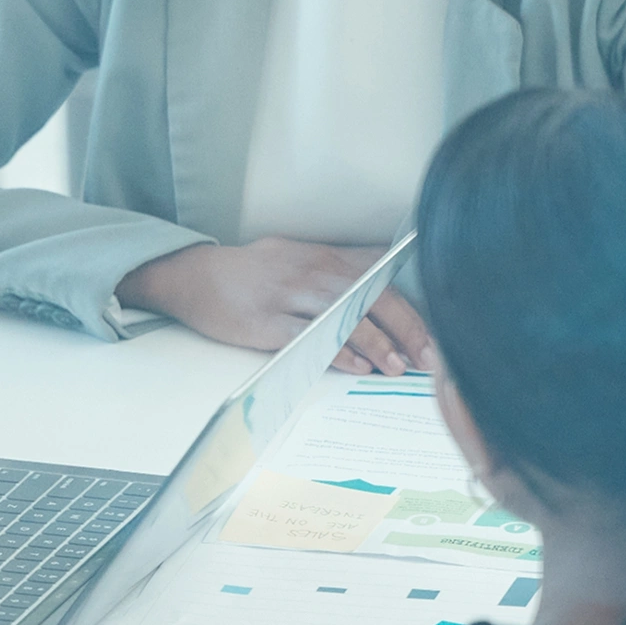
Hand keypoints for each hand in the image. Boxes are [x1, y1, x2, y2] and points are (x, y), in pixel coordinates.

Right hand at [117, 239, 432, 374]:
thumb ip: (339, 268)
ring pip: (346, 317)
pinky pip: (310, 338)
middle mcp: (311, 272)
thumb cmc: (250, 272)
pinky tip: (358, 366)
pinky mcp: (267, 322)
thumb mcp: (297, 257)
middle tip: (426, 359)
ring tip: (396, 368)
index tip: (431, 339)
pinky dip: (338, 353)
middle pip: (371, 297)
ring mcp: (288, 297)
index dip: (410, 311)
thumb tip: (383, 279)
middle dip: (405, 330)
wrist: (194, 276)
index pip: (380, 281)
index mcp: (323, 257)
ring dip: (377, 344)